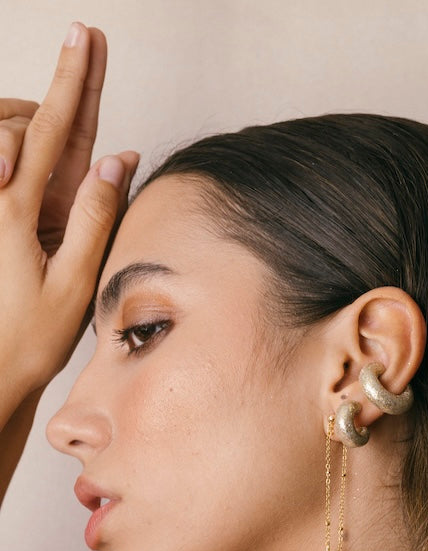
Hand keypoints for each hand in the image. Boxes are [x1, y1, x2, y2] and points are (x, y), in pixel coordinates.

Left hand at [0, 23, 138, 419]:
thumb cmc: (28, 338)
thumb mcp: (73, 283)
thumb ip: (95, 217)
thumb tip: (116, 159)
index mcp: (18, 211)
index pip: (52, 130)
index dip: (73, 80)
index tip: (83, 37)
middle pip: (26, 120)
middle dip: (61, 81)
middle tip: (85, 41)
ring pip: (12, 138)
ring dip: (40, 118)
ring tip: (71, 107)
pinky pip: (12, 170)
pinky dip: (27, 150)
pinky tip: (41, 155)